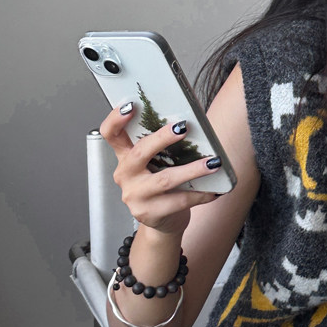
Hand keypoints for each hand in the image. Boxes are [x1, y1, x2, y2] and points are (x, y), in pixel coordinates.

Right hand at [99, 105, 220, 235]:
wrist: (164, 221)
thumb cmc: (163, 186)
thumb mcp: (158, 163)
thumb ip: (164, 146)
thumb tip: (190, 123)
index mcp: (125, 157)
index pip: (111, 134)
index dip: (116, 119)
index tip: (131, 105)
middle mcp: (125, 175)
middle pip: (139, 153)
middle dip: (162, 139)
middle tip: (183, 128)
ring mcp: (135, 196)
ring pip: (164, 180)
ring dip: (192, 169)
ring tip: (213, 162)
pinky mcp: (149, 213)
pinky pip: (179, 201)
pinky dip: (200, 194)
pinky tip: (214, 190)